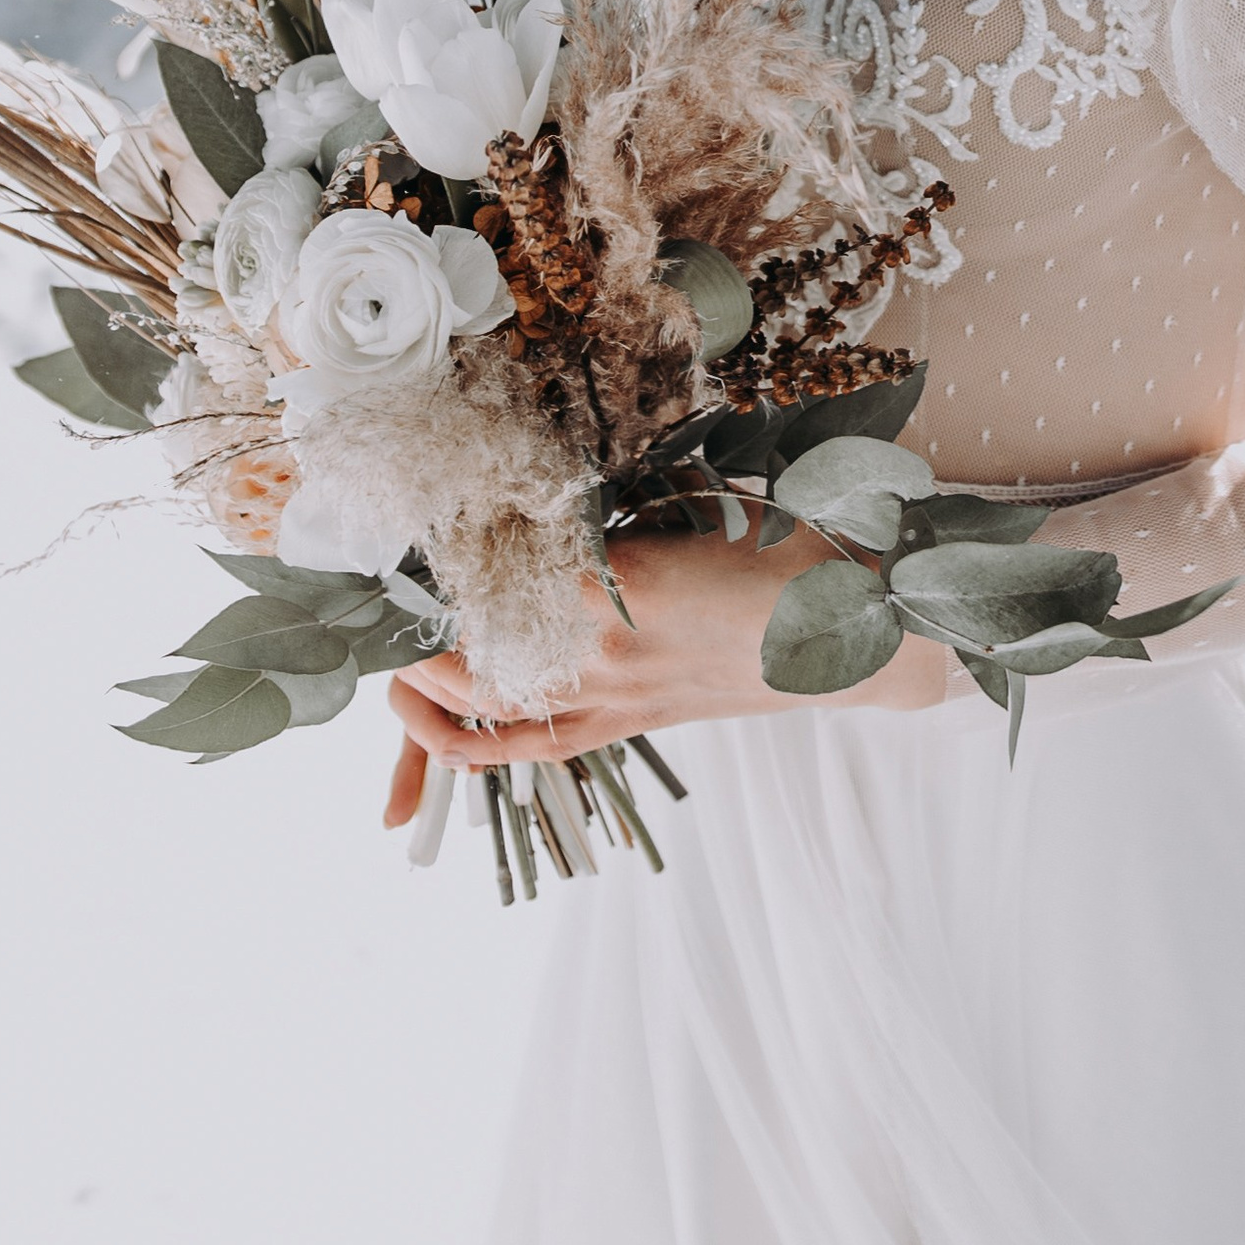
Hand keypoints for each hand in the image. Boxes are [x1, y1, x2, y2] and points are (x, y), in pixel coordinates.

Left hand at [380, 517, 947, 820]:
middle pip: (477, 638)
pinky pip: (533, 744)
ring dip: (430, 685)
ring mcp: (616, 695)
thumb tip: (553, 501)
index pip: (504, 564)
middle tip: (381, 592)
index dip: (449, 546)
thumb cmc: (794, 553)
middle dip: (421, 620)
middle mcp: (608, 647)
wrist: (864, 630)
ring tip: (392, 660)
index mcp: (627, 578)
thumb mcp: (706, 504)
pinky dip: (472, 742)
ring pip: (491, 699)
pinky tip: (430, 721)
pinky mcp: (630, 723)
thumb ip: (624, 508)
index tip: (413, 518)